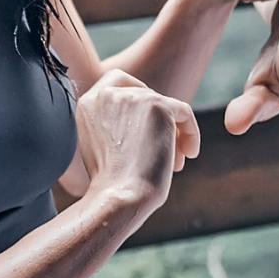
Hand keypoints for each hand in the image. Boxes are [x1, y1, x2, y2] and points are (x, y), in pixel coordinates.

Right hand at [77, 70, 198, 216]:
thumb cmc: (111, 183)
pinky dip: (190, 133)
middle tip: (166, 156)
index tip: (149, 122)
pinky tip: (189, 155)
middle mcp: (106, 94)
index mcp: (87, 103)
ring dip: (172, 135)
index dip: (138, 96)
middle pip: (146, 95)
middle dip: (158, 126)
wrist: (119, 196)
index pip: (117, 81)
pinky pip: (184, 113)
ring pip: (166, 107)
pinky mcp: (157, 104)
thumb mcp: (101, 145)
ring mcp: (132, 96)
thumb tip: (145, 118)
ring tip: (174, 164)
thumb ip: (115, 122)